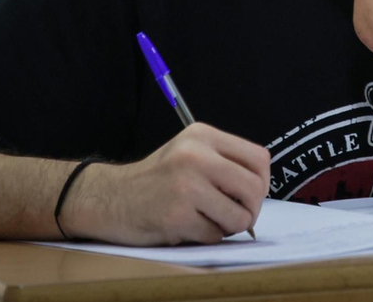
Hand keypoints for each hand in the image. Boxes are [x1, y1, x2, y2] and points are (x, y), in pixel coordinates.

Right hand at [63, 123, 270, 245]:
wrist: (111, 197)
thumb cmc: (156, 179)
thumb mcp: (189, 152)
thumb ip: (224, 161)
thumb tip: (261, 188)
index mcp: (202, 136)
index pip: (259, 158)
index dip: (262, 182)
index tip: (248, 194)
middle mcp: (195, 156)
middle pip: (255, 188)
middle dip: (251, 209)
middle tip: (235, 214)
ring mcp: (185, 186)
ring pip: (239, 216)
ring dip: (228, 226)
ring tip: (207, 219)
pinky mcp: (176, 216)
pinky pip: (214, 235)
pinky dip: (206, 236)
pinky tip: (187, 226)